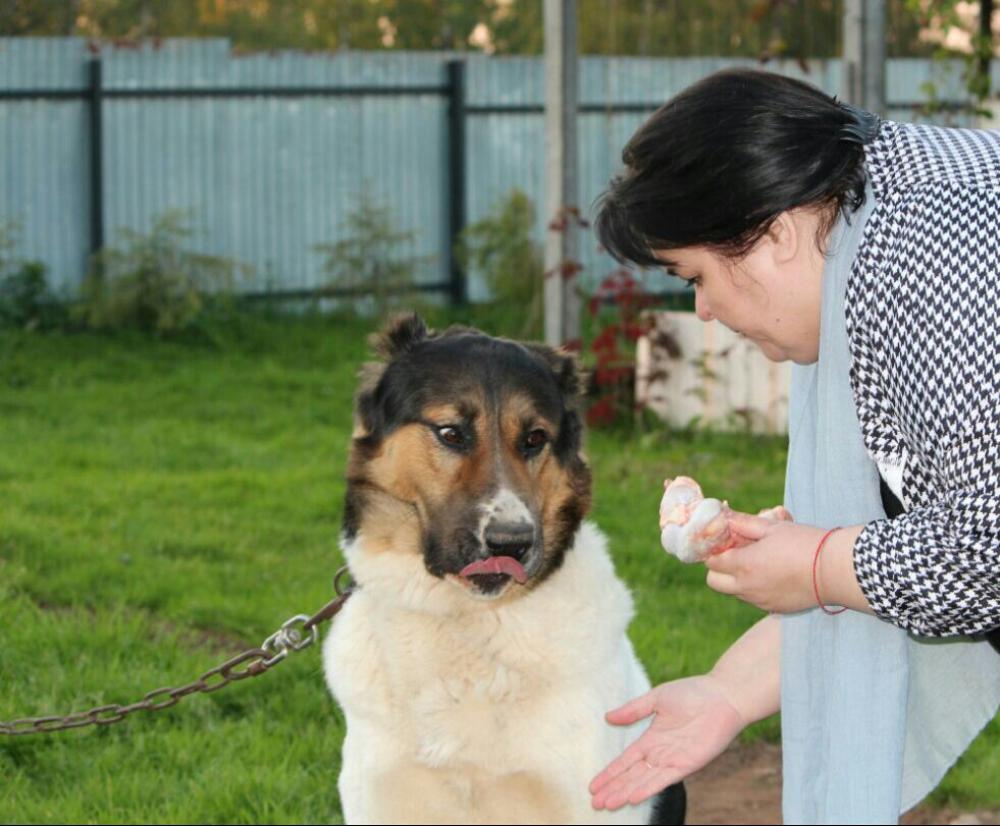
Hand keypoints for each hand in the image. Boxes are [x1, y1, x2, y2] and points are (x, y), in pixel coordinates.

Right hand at [589, 675, 745, 810]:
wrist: (723, 696)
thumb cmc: (692, 692)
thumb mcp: (657, 698)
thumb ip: (633, 710)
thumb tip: (607, 717)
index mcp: (651, 738)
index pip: (625, 761)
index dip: (609, 773)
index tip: (593, 785)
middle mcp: (660, 753)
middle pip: (631, 775)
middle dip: (613, 789)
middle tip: (595, 803)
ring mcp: (673, 760)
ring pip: (643, 780)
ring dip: (625, 792)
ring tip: (608, 804)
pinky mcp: (687, 764)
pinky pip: (664, 779)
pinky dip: (648, 788)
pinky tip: (634, 796)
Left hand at [705, 516, 866, 613]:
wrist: (835, 571)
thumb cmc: (804, 544)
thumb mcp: (772, 527)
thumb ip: (744, 523)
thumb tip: (724, 516)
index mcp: (744, 564)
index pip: (711, 562)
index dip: (715, 550)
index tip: (725, 542)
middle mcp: (747, 587)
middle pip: (714, 582)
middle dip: (718, 568)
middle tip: (735, 554)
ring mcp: (760, 601)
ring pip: (734, 592)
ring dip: (737, 578)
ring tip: (759, 562)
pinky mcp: (775, 608)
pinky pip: (754, 600)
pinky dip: (755, 589)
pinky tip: (774, 574)